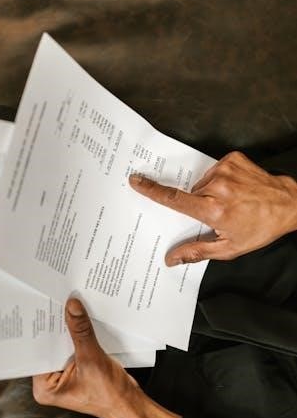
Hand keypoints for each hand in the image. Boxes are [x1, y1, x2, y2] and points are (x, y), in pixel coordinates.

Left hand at [33, 298, 180, 417]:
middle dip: (56, 329)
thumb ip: (81, 331)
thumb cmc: (110, 396)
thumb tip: (72, 308)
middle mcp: (50, 382)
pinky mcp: (75, 368)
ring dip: (68, 330)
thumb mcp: (92, 359)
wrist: (130, 404)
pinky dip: (78, 336)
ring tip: (69, 310)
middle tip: (56, 304)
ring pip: (62, 345)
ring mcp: (63, 375)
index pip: (37, 352)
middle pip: (49, 347)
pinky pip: (72, 347)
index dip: (42, 331)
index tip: (44, 309)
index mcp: (44, 388)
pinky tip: (81, 322)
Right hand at [129, 151, 296, 264]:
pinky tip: (235, 188)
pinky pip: (215, 170)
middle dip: (197, 205)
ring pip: (202, 183)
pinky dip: (220, 179)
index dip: (152, 191)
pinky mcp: (232, 159)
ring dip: (210, 192)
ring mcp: (225, 170)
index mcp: (213, 210)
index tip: (136, 181)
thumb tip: (171, 259)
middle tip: (218, 212)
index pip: (174, 199)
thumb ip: (196, 252)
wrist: (288, 205)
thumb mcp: (228, 248)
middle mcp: (217, 188)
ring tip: (230, 201)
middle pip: (190, 195)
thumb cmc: (259, 228)